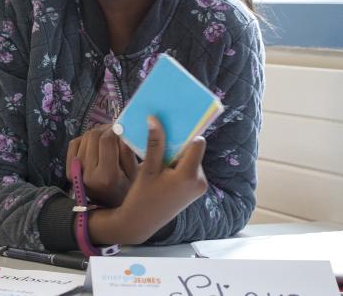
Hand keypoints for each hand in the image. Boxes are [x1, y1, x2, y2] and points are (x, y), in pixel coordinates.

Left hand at [66, 124, 137, 206]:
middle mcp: (88, 174)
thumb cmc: (127, 189)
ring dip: (96, 134)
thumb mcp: (134, 172)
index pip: (106, 140)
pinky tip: (95, 145)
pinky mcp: (69, 171)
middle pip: (93, 136)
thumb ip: (128, 150)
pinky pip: (74, 143)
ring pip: (84, 137)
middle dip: (105, 129)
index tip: (121, 127)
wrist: (110, 207)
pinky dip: (84, 139)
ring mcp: (76, 173)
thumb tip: (120, 128)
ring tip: (107, 138)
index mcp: (106, 176)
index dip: (114, 129)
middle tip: (114, 130)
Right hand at [88, 116, 207, 244]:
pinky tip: (162, 168)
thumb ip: (155, 143)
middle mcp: (200, 181)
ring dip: (177, 155)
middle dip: (179, 145)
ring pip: (191, 159)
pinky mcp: (196, 191)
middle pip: (194, 151)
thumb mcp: (148, 168)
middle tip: (161, 140)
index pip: (197, 143)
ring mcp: (200, 187)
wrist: (141, 223)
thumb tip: (154, 119)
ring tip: (159, 159)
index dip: (186, 134)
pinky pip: (190, 169)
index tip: (172, 127)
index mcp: (189, 175)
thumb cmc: (142, 196)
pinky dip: (178, 165)